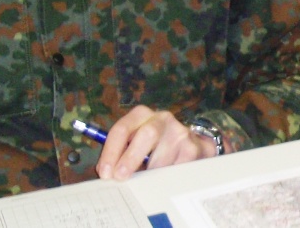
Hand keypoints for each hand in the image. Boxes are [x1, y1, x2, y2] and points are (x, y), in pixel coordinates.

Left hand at [96, 106, 217, 179]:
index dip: (111, 151)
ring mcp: (180, 131)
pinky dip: (166, 179)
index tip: (106, 172)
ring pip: (163, 156)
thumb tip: (107, 173)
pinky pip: (176, 168)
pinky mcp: (192, 147)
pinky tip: (163, 181)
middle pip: (147, 134)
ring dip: (150, 174)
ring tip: (144, 184)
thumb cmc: (154, 146)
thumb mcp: (135, 143)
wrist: (189, 145)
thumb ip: (120, 153)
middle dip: (131, 157)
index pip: (123, 128)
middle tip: (121, 177)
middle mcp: (162, 118)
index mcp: (141, 115)